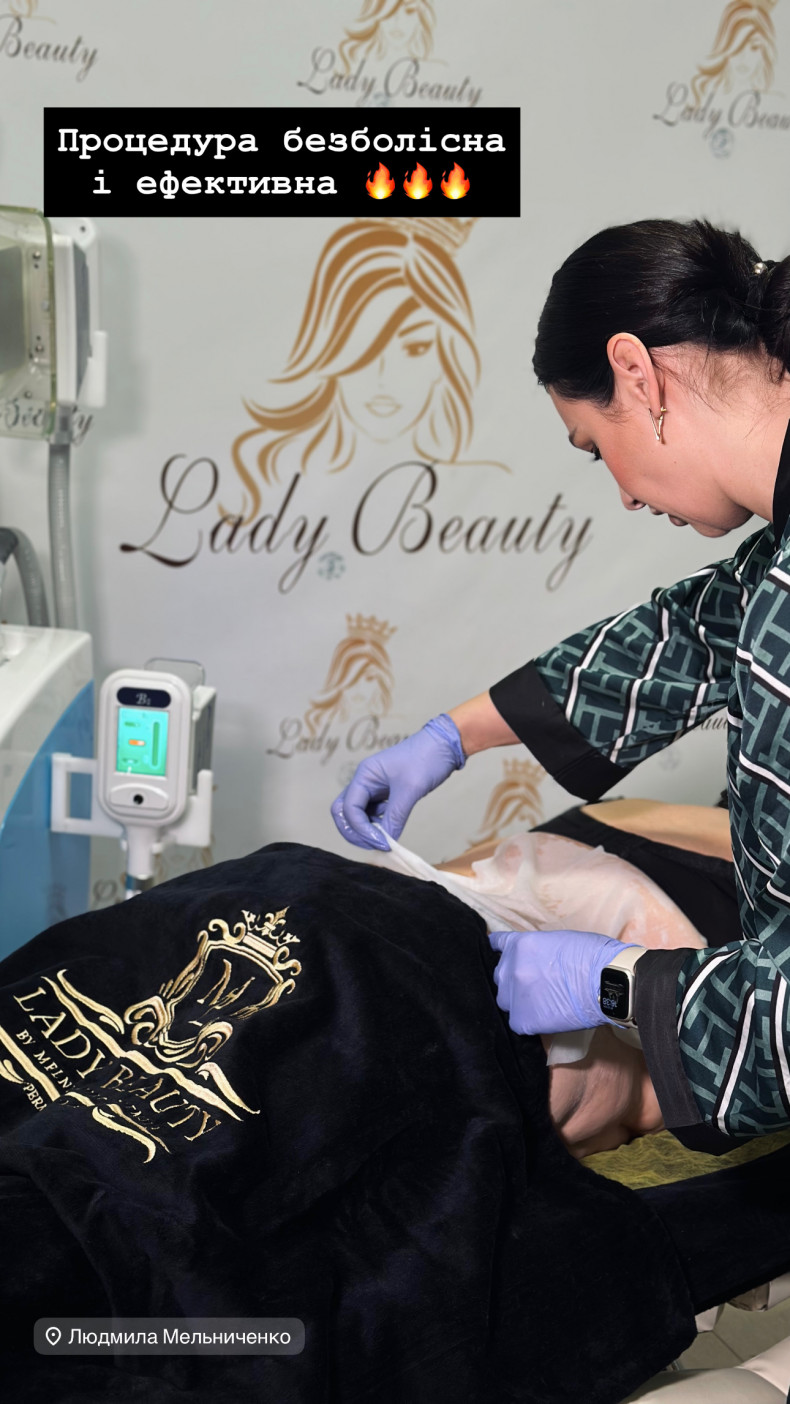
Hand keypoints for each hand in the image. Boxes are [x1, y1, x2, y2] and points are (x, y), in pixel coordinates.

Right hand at [331, 714, 464, 850]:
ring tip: (386, 840)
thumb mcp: (410, 789)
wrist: (445, 745)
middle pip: (344, 812)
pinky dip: (378, 825)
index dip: (361, 829)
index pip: (349, 808)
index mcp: (364, 775)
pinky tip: (392, 830)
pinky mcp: (385, 794)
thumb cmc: (426, 759)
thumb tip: (386, 841)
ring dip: (367, 830)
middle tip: (376, 845)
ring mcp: (374, 788)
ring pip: (358, 815)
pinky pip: (373, 814)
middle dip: (355, 832)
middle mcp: (364, 782)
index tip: (382, 842)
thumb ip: (395, 816)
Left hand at [488, 929, 637, 1034]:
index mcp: (520, 944)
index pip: (497, 945)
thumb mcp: (558, 940)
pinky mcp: (523, 1019)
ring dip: (518, 1001)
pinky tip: (544, 1018)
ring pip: (505, 1000)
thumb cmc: (592, 956)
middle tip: (535, 984)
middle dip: (514, 979)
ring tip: (541, 1003)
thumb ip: (537, 950)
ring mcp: (515, 995)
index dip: (503, 952)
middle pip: (500, 977)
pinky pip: (517, 1022)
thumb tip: (534, 960)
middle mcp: (510, 969)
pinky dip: (528, 1021)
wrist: (607, 981)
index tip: (505, 956)